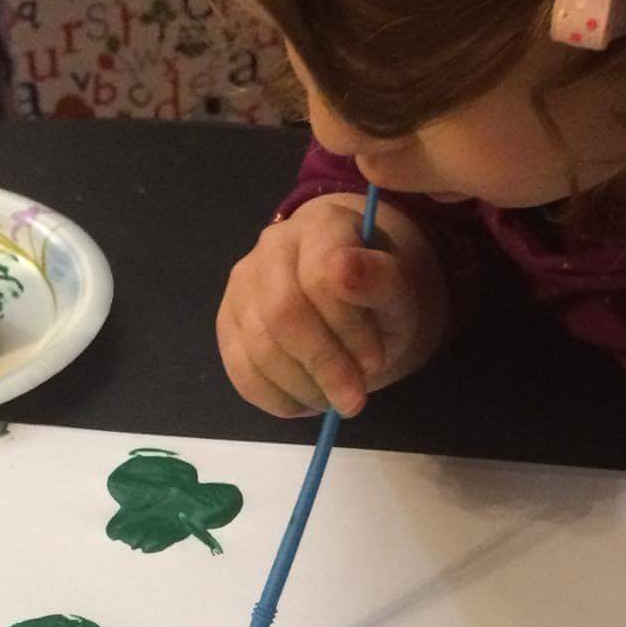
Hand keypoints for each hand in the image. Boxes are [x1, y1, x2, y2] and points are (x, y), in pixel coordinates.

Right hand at [217, 193, 447, 417]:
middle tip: (353, 399)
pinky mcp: (228, 325)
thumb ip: (381, 280)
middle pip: (282, 313)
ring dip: (303, 387)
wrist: (349, 296)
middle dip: (323, 365)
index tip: (375, 361)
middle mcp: (271, 247)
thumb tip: (344, 271)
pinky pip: (242, 373)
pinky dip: (279, 400)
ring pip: (258, 348)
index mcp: (320, 226)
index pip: (320, 276)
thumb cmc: (375, 294)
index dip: (348, 328)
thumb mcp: (398, 290)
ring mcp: (241, 286)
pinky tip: (309, 400)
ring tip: (335, 398)